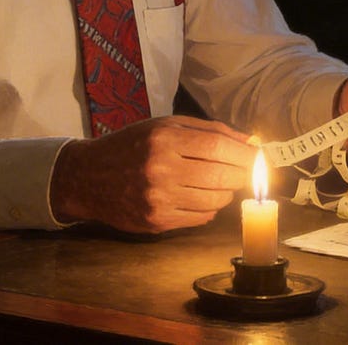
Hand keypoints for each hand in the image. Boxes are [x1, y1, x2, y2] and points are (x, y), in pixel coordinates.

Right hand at [50, 116, 257, 234]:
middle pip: (222, 176)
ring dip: (226, 192)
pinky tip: (198, 196)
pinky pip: (200, 218)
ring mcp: (158, 199)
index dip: (246, 154)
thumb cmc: (131, 145)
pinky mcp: (156, 222)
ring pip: (215, 200)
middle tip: (245, 171)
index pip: (219, 148)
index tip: (259, 157)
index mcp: (164, 138)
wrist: (87, 177)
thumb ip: (209, 130)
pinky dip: (208, 207)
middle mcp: (160, 168)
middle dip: (241, 174)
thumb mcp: (165, 125)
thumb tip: (250, 141)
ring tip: (218, 182)